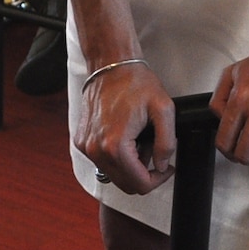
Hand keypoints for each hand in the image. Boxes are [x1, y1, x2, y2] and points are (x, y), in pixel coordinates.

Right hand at [75, 61, 175, 194]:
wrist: (111, 65)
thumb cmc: (134, 82)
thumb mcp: (163, 109)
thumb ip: (166, 143)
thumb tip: (162, 164)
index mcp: (116, 145)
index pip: (139, 184)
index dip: (158, 180)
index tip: (166, 167)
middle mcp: (96, 149)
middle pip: (125, 184)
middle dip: (144, 174)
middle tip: (155, 154)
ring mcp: (86, 146)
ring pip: (113, 175)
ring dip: (130, 166)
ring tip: (140, 141)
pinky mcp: (82, 140)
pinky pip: (101, 161)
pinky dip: (116, 157)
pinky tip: (125, 137)